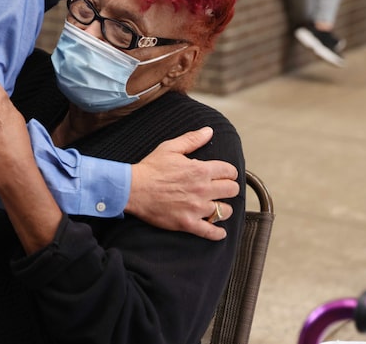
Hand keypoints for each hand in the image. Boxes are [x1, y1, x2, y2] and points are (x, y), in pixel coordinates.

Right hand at [125, 127, 239, 240]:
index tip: (225, 174)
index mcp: (200, 170)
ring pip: (225, 211)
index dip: (229, 172)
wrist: (132, 189)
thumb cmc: (150, 169)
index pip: (229, 171)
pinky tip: (219, 231)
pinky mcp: (188, 223)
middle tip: (222, 189)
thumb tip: (208, 131)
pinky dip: (218, 233)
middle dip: (229, 188)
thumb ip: (192, 139)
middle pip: (232, 190)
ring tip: (217, 207)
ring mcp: (196, 208)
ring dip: (223, 208)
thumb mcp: (170, 148)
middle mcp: (202, 189)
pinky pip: (211, 232)